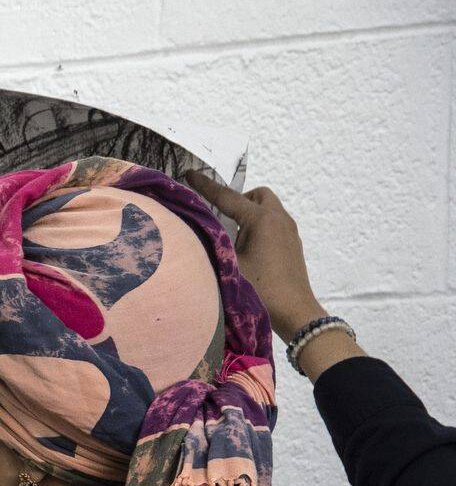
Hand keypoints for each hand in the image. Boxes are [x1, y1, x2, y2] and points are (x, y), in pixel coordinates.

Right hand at [188, 171, 321, 331]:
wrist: (295, 312)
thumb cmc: (260, 289)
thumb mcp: (229, 266)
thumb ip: (213, 243)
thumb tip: (197, 229)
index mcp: (262, 220)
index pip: (228, 197)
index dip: (207, 186)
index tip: (191, 173)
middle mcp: (279, 218)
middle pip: (258, 195)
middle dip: (239, 199)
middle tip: (223, 217)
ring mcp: (290, 231)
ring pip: (268, 208)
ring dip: (249, 214)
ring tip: (234, 239)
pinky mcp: (293, 244)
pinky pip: (274, 223)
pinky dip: (259, 227)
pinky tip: (249, 251)